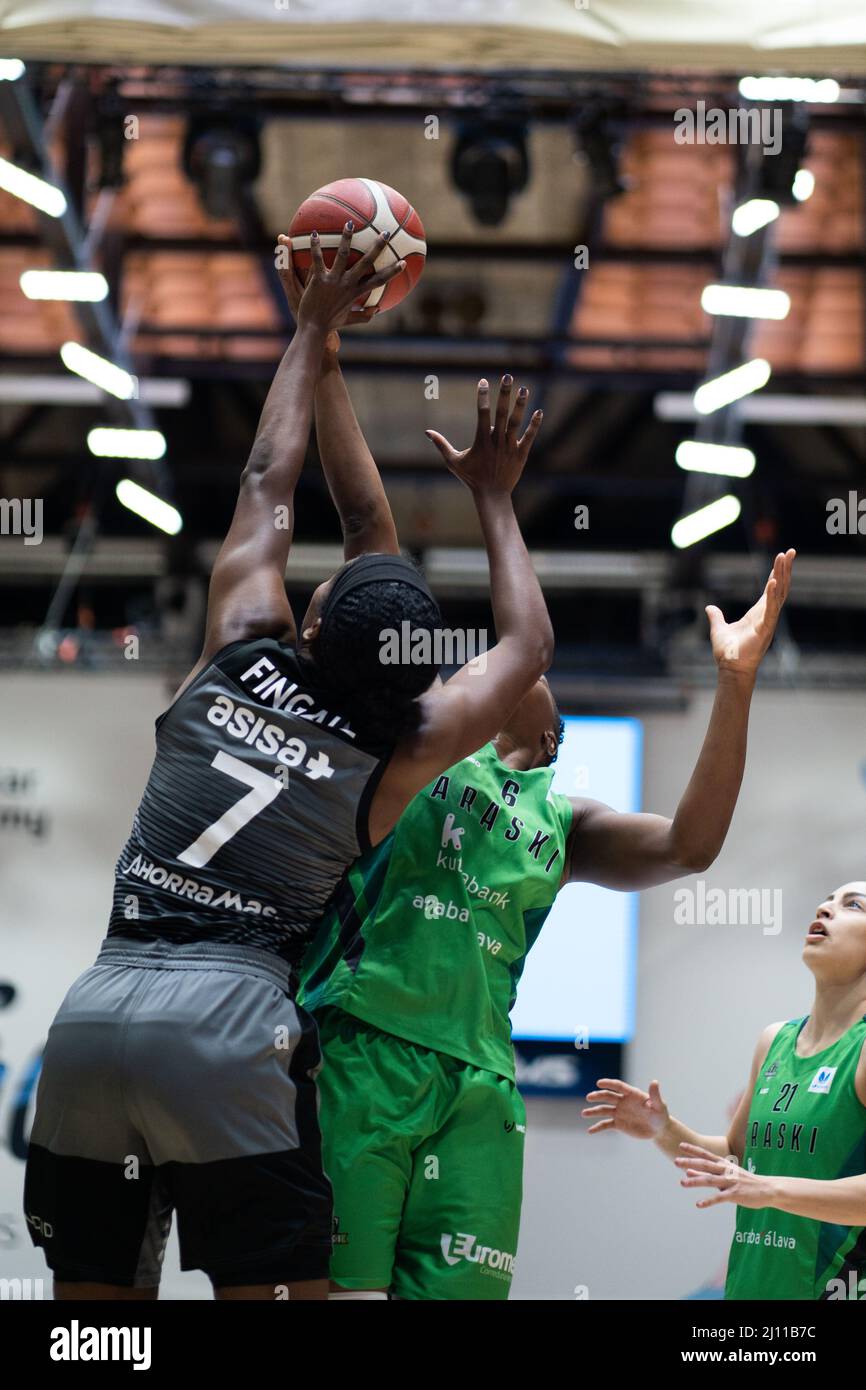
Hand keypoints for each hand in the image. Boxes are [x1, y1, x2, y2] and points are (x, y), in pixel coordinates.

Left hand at [276, 223, 402, 335]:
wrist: (313, 328)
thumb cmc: (329, 324)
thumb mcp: (348, 321)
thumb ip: (363, 316)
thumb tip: (377, 310)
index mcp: (356, 293)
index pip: (379, 281)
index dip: (392, 272)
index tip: (403, 263)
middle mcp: (348, 284)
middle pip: (366, 262)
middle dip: (377, 247)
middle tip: (386, 234)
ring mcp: (334, 281)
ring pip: (343, 255)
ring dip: (347, 238)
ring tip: (350, 224)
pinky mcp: (319, 280)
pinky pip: (317, 259)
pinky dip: (315, 246)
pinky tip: (314, 233)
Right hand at [425, 375, 541, 494]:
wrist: (491, 495)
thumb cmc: (471, 478)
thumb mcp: (453, 461)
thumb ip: (441, 445)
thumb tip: (427, 432)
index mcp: (481, 440)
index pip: (482, 413)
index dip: (482, 396)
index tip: (483, 381)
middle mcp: (496, 441)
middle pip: (501, 413)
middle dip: (504, 394)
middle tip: (508, 376)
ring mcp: (510, 447)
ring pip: (516, 423)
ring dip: (520, 405)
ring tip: (524, 389)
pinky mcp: (521, 454)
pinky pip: (529, 437)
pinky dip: (534, 425)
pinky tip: (539, 411)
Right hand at [582, 1078, 669, 1139]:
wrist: (658, 1130)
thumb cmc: (661, 1115)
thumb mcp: (659, 1105)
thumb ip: (655, 1095)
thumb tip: (654, 1081)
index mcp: (631, 1094)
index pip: (618, 1087)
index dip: (609, 1084)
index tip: (599, 1083)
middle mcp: (623, 1102)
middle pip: (608, 1097)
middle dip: (598, 1096)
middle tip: (589, 1097)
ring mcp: (619, 1113)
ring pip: (604, 1110)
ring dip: (594, 1111)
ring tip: (584, 1113)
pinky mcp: (618, 1124)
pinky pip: (606, 1125)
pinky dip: (598, 1127)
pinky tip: (590, 1131)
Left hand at [675, 1143, 772, 1209]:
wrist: (767, 1189)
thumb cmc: (745, 1182)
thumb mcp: (727, 1174)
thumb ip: (708, 1173)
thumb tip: (688, 1171)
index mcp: (724, 1164)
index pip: (706, 1154)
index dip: (693, 1150)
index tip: (681, 1145)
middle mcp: (726, 1171)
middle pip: (705, 1165)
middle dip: (690, 1163)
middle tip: (676, 1161)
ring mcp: (731, 1182)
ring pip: (710, 1180)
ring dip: (695, 1181)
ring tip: (682, 1183)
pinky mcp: (735, 1194)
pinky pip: (719, 1198)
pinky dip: (708, 1201)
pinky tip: (698, 1204)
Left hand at [706, 549, 794, 677]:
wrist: (730, 668)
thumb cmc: (728, 652)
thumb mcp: (718, 628)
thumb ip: (716, 617)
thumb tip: (709, 608)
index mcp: (758, 613)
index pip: (771, 588)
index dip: (777, 572)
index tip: (782, 557)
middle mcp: (767, 615)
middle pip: (780, 587)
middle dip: (785, 569)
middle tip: (791, 551)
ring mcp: (768, 621)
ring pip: (779, 594)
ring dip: (782, 575)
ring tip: (784, 558)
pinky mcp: (765, 629)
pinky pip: (770, 610)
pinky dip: (771, 595)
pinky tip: (773, 581)